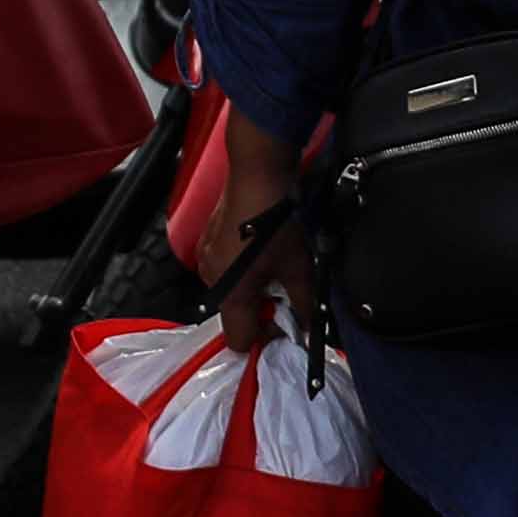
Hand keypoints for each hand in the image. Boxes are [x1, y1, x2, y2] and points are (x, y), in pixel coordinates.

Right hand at [195, 116, 321, 347]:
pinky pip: (224, 270)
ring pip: (230, 291)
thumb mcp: (298, 267)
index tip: (285, 327)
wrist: (256, 175)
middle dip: (261, 310)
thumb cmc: (274, 221)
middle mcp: (212, 282)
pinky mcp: (208, 243)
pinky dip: (243, 269)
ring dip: (252, 288)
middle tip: (287, 292)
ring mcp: (206, 260)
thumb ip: (305, 303)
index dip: (265, 338)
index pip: (239, 340)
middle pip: (235, 315)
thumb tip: (311, 326)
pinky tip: (262, 251)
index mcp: (231, 294)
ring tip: (276, 267)